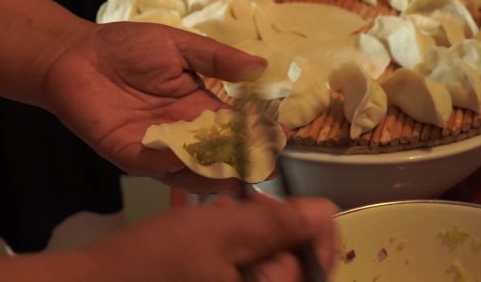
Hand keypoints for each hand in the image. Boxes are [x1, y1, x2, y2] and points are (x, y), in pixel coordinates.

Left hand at [41, 22, 267, 193]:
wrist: (76, 55)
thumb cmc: (127, 46)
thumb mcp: (178, 46)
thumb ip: (216, 59)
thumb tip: (261, 66)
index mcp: (198, 106)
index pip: (233, 125)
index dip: (255, 132)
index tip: (279, 137)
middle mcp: (182, 132)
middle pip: (218, 153)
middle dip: (242, 162)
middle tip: (268, 169)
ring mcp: (157, 147)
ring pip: (192, 167)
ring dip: (215, 174)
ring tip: (240, 179)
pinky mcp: (130, 155)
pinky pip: (157, 166)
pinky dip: (177, 167)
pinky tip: (198, 167)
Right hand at [80, 196, 338, 281]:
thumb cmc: (152, 264)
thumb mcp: (219, 234)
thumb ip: (277, 224)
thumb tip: (328, 211)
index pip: (315, 271)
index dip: (318, 238)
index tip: (304, 210)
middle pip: (287, 269)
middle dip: (274, 234)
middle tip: (245, 207)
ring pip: (258, 269)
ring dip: (249, 239)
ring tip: (221, 214)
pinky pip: (232, 273)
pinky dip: (229, 252)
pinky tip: (208, 229)